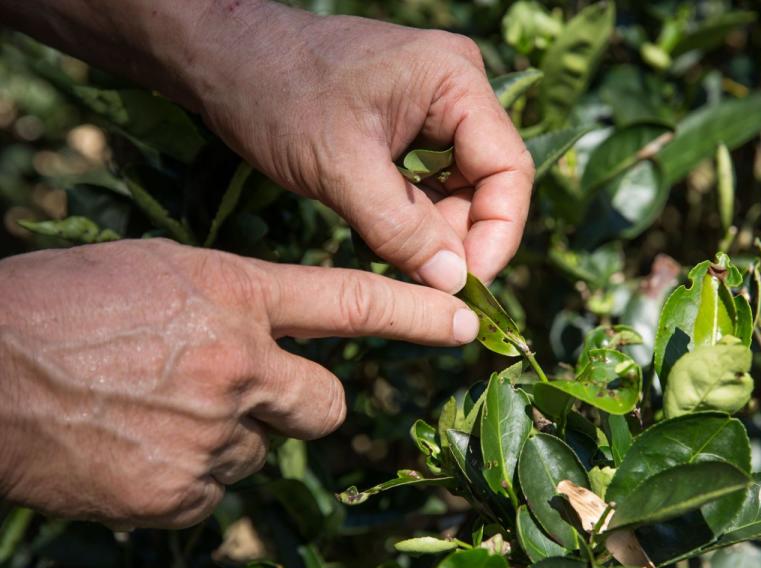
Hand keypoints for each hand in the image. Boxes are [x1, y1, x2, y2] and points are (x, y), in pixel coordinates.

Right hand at [0, 239, 478, 528]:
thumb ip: (234, 310)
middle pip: (326, 406)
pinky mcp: (180, 497)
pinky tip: (132, 449)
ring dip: (225, 438)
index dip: (415, 315)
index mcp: (235, 295)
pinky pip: (211, 492)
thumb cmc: (61, 306)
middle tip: (240, 390)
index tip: (467, 325)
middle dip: (300, 403)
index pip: (350, 302)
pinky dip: (184, 476)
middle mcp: (240, 367)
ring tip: (151, 412)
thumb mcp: (161, 274)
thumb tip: (273, 356)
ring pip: (259, 450)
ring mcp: (213, 438)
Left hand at [190, 4, 533, 291]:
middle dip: (460, 239)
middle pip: (487, 184)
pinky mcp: (408, 131)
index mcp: (454, 80)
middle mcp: (456, 92)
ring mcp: (433, 111)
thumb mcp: (339, 167)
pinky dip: (413, 223)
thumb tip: (454, 282)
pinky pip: (428, 187)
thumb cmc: (275, 93)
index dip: (497, 234)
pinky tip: (389, 243)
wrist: (221, 58)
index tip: (467, 285)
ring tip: (399, 263)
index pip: (508, 169)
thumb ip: (400, 228)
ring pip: (457, 192)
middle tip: (427, 286)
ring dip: (434, 236)